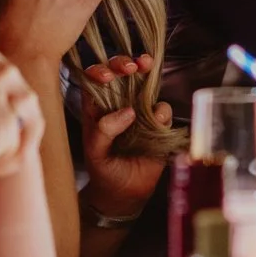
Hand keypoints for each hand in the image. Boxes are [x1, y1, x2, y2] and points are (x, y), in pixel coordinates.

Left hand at [78, 55, 173, 223]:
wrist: (125, 194)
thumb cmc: (104, 171)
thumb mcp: (96, 153)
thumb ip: (104, 131)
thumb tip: (128, 111)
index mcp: (95, 108)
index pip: (92, 79)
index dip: (99, 70)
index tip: (107, 76)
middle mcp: (116, 103)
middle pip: (118, 72)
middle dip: (124, 62)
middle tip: (131, 66)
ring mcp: (138, 110)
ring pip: (143, 82)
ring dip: (146, 71)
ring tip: (146, 67)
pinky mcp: (157, 123)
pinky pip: (162, 110)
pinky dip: (161, 112)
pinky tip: (156, 123)